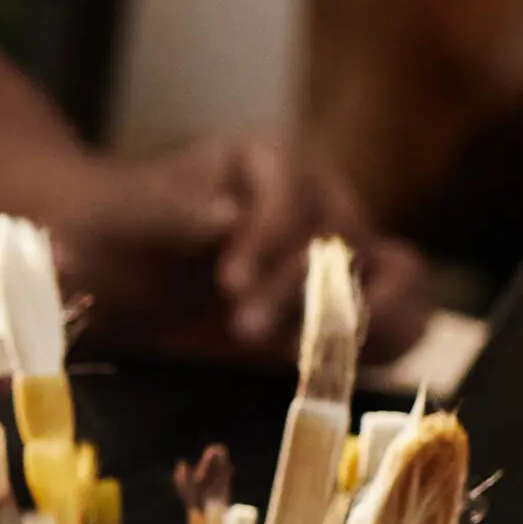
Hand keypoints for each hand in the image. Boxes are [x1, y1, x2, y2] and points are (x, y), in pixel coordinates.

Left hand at [52, 135, 418, 367]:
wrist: (115, 266)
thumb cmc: (116, 228)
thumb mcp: (125, 218)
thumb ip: (172, 215)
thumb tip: (226, 214)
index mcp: (267, 157)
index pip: (291, 191)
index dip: (268, 239)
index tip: (228, 284)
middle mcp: (321, 194)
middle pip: (340, 239)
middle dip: (295, 291)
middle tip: (242, 333)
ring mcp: (347, 244)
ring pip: (394, 275)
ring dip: (359, 320)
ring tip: (310, 357)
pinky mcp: (355, 295)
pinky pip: (407, 311)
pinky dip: (392, 339)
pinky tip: (346, 366)